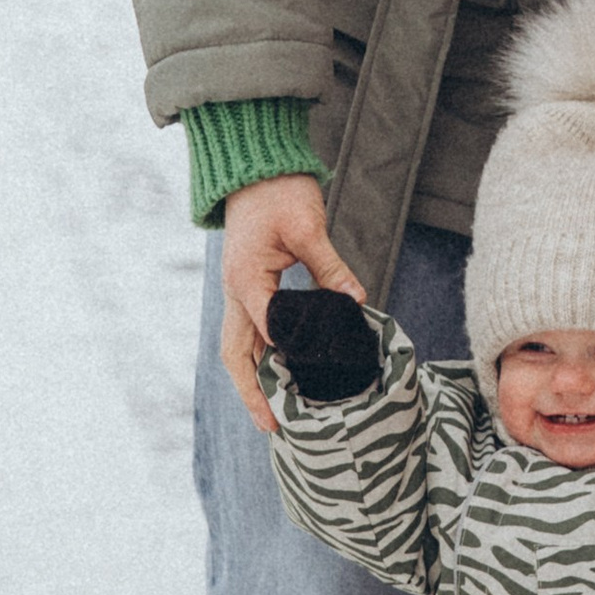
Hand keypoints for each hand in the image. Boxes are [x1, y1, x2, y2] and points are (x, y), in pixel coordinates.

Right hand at [219, 172, 364, 430]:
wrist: (254, 167)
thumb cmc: (279, 191)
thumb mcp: (309, 227)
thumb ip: (330, 267)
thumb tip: (357, 301)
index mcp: (247, 278)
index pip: (266, 331)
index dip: (284, 362)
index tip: (302, 393)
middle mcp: (236, 291)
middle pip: (237, 354)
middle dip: (253, 392)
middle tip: (274, 427)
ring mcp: (238, 290)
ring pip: (240, 347)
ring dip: (254, 381)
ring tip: (274, 414)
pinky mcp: (247, 286)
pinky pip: (250, 331)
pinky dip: (260, 358)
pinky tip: (279, 374)